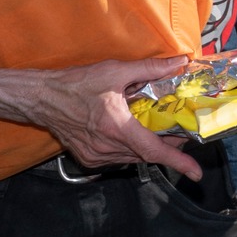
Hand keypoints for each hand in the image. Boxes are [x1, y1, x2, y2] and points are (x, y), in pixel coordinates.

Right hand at [23, 55, 205, 180]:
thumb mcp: (115, 71)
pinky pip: (118, 158)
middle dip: (169, 146)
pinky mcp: (88, 158)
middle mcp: (107, 147)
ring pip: (133, 157)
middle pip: (147, 154)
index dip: (179, 162)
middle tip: (183, 132)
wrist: (40, 98)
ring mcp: (96, 156)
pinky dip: (131, 148)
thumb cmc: (76, 84)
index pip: (154, 151)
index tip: (196, 173)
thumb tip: (179, 62)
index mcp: (116, 128)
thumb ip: (150, 68)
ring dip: (149, 146)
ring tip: (161, 130)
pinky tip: (132, 132)